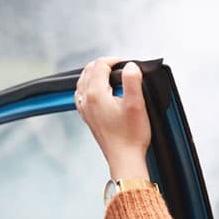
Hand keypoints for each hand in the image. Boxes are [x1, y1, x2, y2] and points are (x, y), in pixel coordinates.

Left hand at [75, 57, 151, 179]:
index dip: (114, 60)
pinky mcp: (87, 117)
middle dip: (104, 65)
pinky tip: (100, 90)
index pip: (100, 65)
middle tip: (121, 67)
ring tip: (111, 75)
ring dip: (95, 74)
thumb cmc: (131, 135)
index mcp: (95, 94)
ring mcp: (84, 109)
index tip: (127, 64)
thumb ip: (132, 80)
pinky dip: (90, 86)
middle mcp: (86, 100)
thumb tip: (130, 66)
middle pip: (88, 70)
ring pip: (83, 81)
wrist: (125, 158)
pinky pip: (82, 94)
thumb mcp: (136, 104)